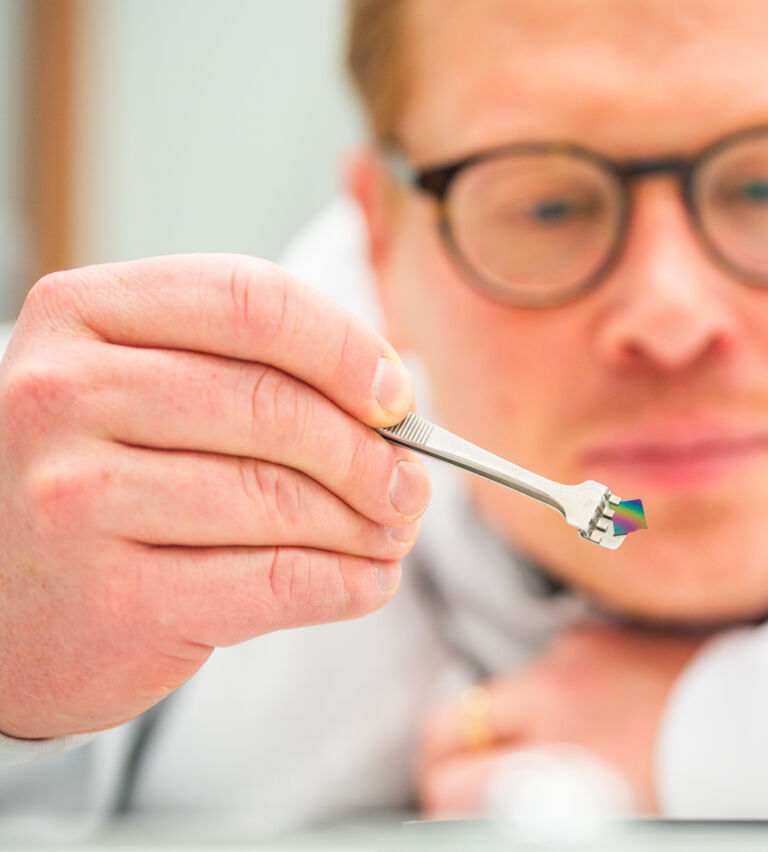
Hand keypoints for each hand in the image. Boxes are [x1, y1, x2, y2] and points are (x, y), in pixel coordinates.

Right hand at [0, 255, 429, 739]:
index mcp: (83, 315)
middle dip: (369, 451)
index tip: (399, 395)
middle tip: (414, 483)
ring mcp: (75, 499)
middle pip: (272, 404)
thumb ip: (250, 373)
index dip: (346, 347)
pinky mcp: (111, 599)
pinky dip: (345, 584)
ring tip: (395, 531)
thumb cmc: (100, 480)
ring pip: (278, 497)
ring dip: (364, 523)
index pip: (252, 300)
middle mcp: (62, 395)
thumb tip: (395, 402)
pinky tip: (370, 580)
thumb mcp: (145, 391)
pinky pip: (273, 583)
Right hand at [418, 623, 710, 815]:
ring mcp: (572, 659)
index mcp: (552, 761)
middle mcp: (551, 701)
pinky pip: (550, 661)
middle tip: (457, 782)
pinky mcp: (597, 633)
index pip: (448, 782)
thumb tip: (483, 812)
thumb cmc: (688, 787)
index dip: (442, 804)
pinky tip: (589, 710)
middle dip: (443, 757)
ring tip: (541, 748)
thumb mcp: (607, 819)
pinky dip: (554, 685)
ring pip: (497, 689)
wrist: (759, 727)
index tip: (453, 812)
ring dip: (504, 719)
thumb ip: (533, 813)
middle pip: (446, 722)